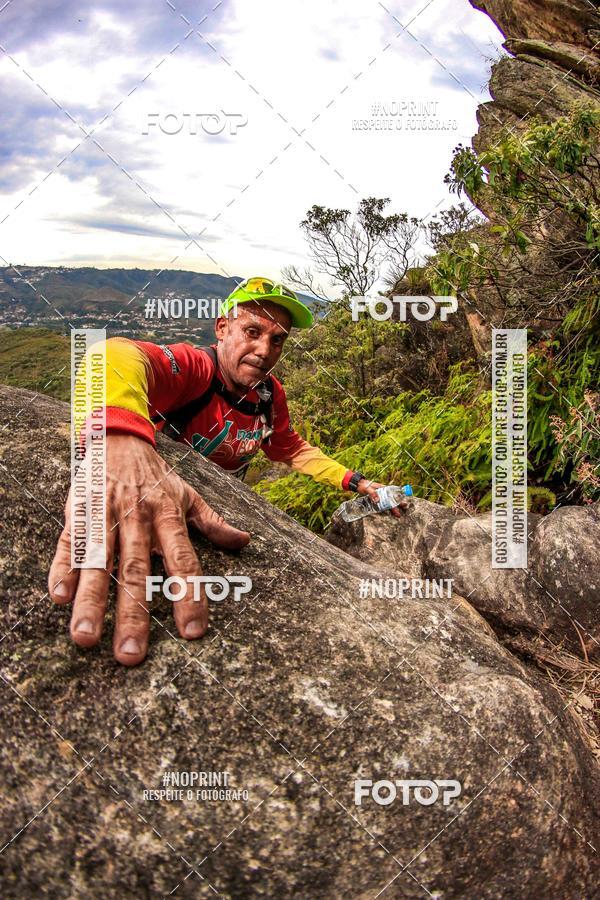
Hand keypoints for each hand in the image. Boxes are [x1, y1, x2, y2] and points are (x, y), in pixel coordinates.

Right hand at [48, 434, 250, 665]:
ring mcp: (106, 516)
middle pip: (137, 571)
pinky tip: (59, 596)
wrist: (119, 436)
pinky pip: (70, 543)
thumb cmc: (156, 476)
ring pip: (99, 562)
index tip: (192, 633)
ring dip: (92, 601)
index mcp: (168, 517)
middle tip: (131, 655)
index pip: (184, 561)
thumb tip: (245, 542)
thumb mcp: (188, 494)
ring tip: (86, 638)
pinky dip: (63, 567)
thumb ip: (213, 523)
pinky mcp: (78, 513)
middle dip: (133, 614)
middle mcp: (138, 519)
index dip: (189, 596)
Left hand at [355, 479, 408, 518]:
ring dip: (393, 507)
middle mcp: (383, 492)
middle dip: (398, 504)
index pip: (393, 493)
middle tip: (404, 509)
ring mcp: (381, 496)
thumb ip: (373, 494)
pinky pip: (383, 504)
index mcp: (383, 488)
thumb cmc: (364, 486)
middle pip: (392, 499)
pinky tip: (389, 512)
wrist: (358, 485)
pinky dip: (386, 508)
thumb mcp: (368, 489)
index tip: (403, 502)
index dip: (399, 498)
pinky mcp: (377, 499)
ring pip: (388, 502)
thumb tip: (378, 500)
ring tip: (398, 514)